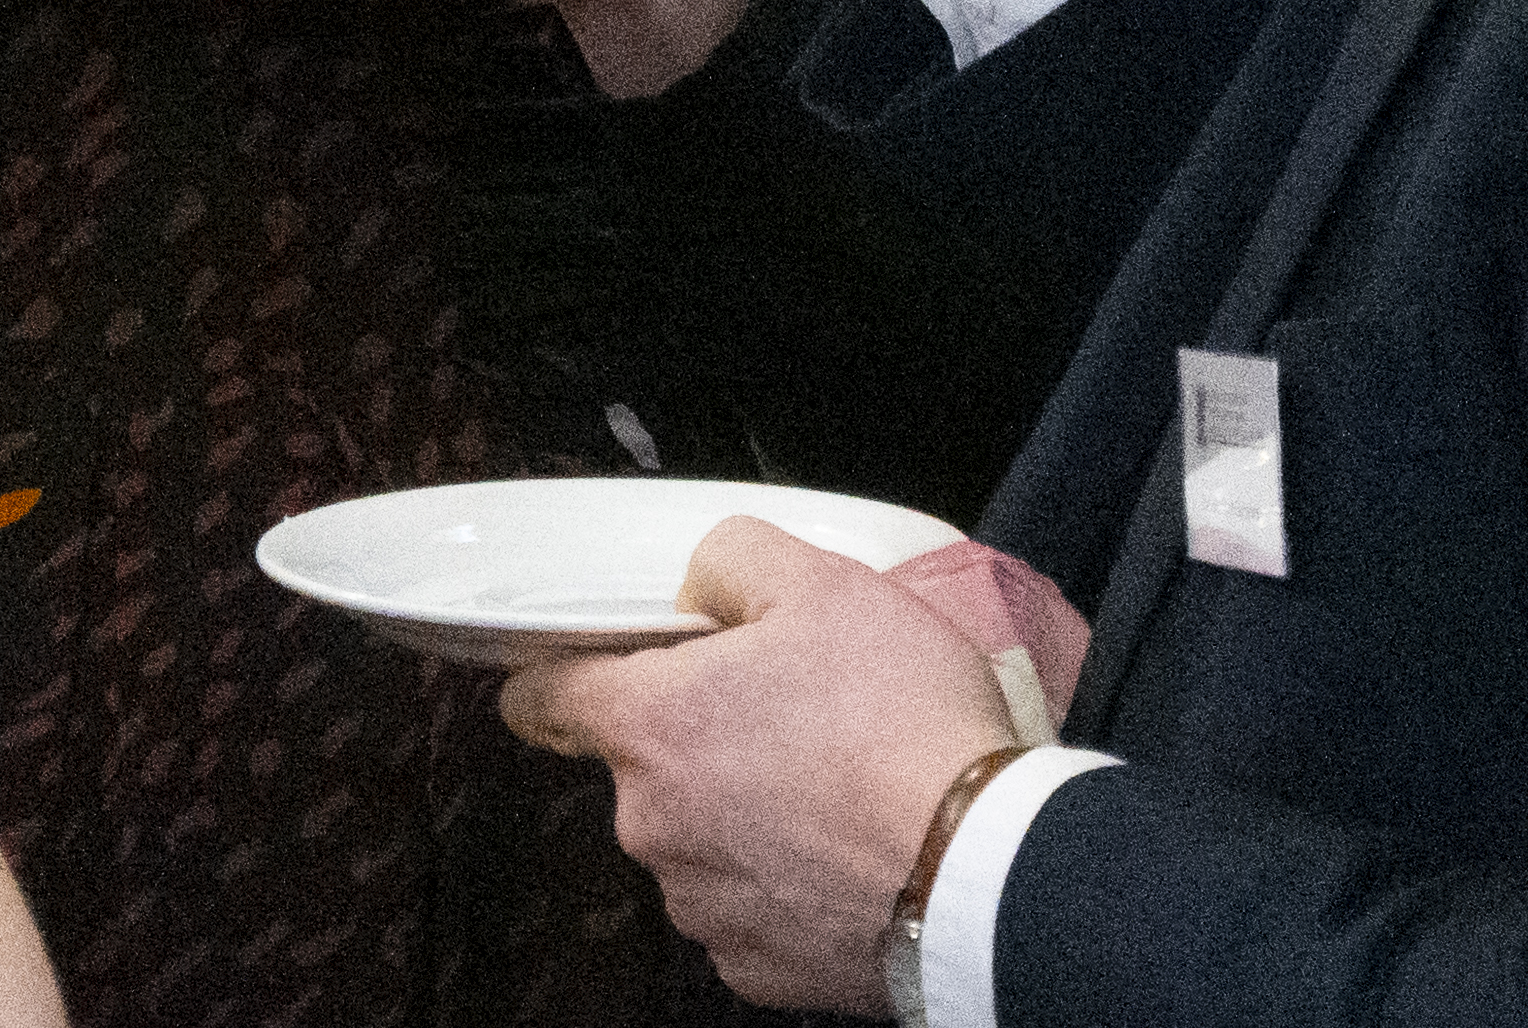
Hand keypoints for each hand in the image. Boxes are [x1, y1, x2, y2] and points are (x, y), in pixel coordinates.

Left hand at [500, 518, 1023, 1015]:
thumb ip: (732, 560)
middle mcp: (654, 826)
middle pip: (644, 766)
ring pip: (698, 838)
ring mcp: (701, 905)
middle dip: (701, 737)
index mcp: (650, 727)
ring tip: (835, 785)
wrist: (986, 871)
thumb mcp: (824, 584)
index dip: (562, 673)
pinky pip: (749, 907)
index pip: (542, 698)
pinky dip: (785, 882)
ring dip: (744, 812)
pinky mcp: (756, 968)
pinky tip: (847, 852)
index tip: (593, 669)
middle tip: (789, 713)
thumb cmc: (904, 728)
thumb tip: (699, 583)